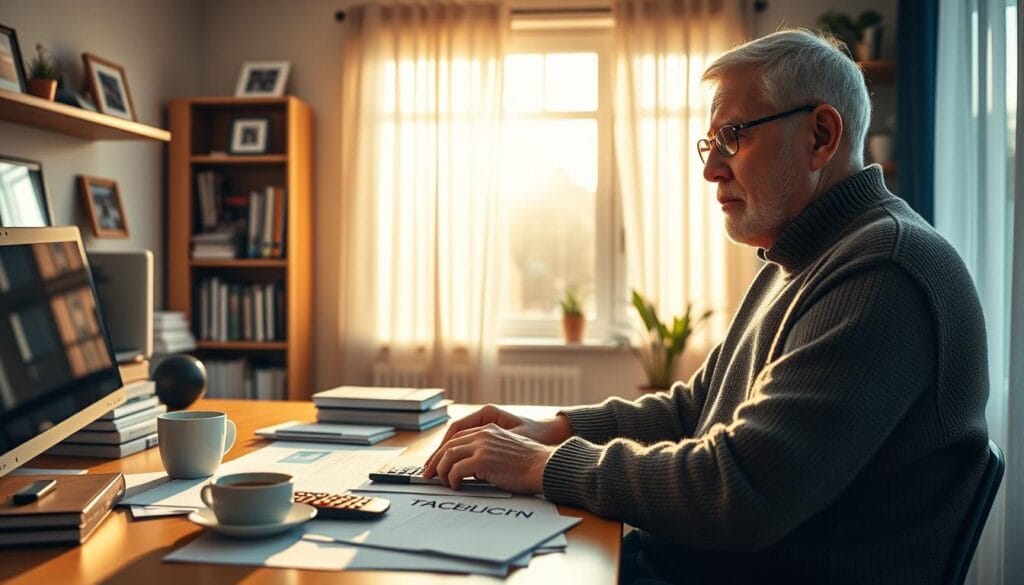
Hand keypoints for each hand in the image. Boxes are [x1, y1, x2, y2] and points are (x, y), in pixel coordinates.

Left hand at [423, 405, 570, 474]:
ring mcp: (482, 446)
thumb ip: (489, 450)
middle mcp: (483, 434)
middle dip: (436, 461)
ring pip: (448, 456)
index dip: (444, 450)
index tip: (437, 462)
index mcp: (489, 429)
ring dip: (442, 471)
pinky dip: (452, 479)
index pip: (458, 436)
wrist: (543, 466)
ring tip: (443, 482)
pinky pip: (456, 470)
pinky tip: (456, 486)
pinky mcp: (482, 460)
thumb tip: (472, 466)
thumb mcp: (507, 448)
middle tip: (428, 474)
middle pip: (449, 445)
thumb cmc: (530, 463)